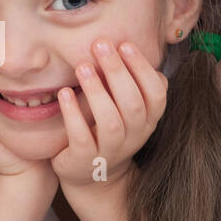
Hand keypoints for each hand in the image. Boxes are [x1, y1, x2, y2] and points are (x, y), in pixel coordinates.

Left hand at [52, 39, 167, 189]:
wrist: (92, 176)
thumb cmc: (109, 130)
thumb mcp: (127, 109)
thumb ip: (132, 82)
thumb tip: (129, 45)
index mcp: (148, 120)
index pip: (156, 94)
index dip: (143, 69)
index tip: (125, 44)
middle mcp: (134, 136)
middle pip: (133, 104)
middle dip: (118, 72)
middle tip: (100, 45)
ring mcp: (111, 151)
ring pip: (110, 121)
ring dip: (97, 92)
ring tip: (82, 67)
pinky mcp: (85, 160)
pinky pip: (82, 137)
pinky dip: (73, 114)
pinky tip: (64, 93)